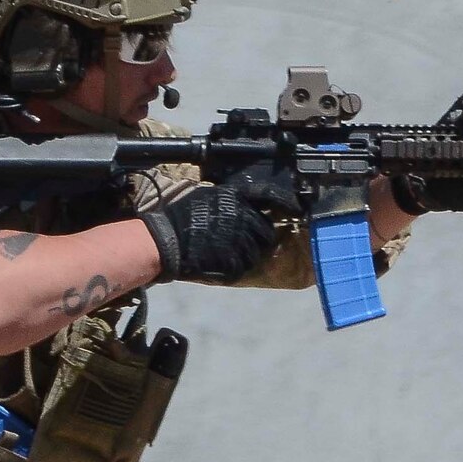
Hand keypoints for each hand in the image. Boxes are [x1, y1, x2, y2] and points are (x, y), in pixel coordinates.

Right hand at [140, 163, 297, 283]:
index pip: (270, 197)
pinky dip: (238, 266)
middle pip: (266, 231)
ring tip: (229, 252)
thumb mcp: (208, 195)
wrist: (166, 241)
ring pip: (257, 251)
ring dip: (249, 253)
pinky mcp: (233, 262)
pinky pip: (245, 265)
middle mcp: (242, 218)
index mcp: (236, 199)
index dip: (283, 204)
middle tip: (245, 240)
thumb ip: (231, 199)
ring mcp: (239, 241)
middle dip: (259, 237)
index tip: (296, 209)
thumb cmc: (181, 216)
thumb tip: (248, 202)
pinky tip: (223, 262)